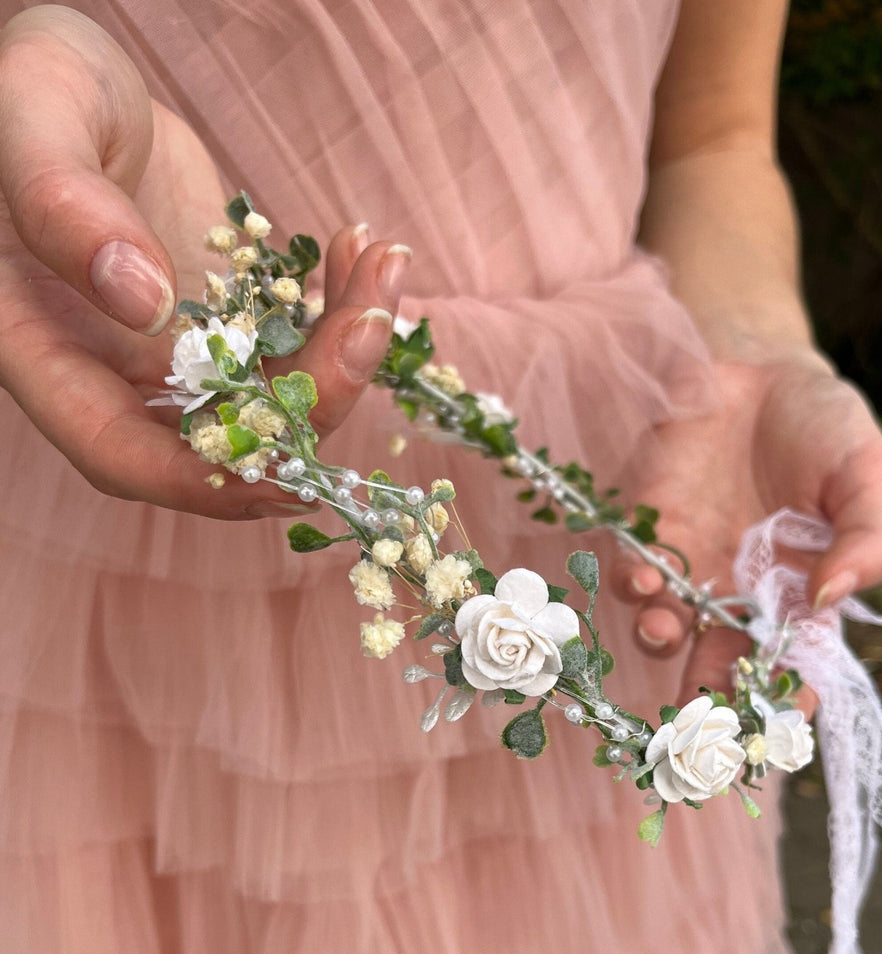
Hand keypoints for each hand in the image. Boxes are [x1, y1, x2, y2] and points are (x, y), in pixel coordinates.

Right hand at [0, 6, 407, 518]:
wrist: (73, 82)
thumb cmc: (27, 89)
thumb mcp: (35, 118)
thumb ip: (66, 208)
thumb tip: (147, 301)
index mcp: (45, 354)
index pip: (119, 454)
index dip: (201, 479)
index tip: (283, 472)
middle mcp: (117, 375)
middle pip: (221, 440)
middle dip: (309, 403)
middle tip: (369, 324)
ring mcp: (181, 355)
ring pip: (273, 398)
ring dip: (343, 353)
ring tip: (382, 263)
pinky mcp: (229, 323)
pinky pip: (294, 345)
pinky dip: (337, 311)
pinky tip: (361, 251)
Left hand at [611, 353, 881, 710]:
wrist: (761, 367)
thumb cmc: (824, 428)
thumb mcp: (867, 475)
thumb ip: (866, 539)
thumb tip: (830, 597)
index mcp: (796, 593)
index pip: (790, 663)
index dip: (783, 696)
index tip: (778, 721)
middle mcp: (737, 593)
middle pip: (719, 662)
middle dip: (706, 695)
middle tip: (697, 719)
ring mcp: (688, 564)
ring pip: (668, 626)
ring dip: (663, 638)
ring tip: (668, 631)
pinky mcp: (647, 529)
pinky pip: (634, 572)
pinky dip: (634, 585)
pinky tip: (643, 583)